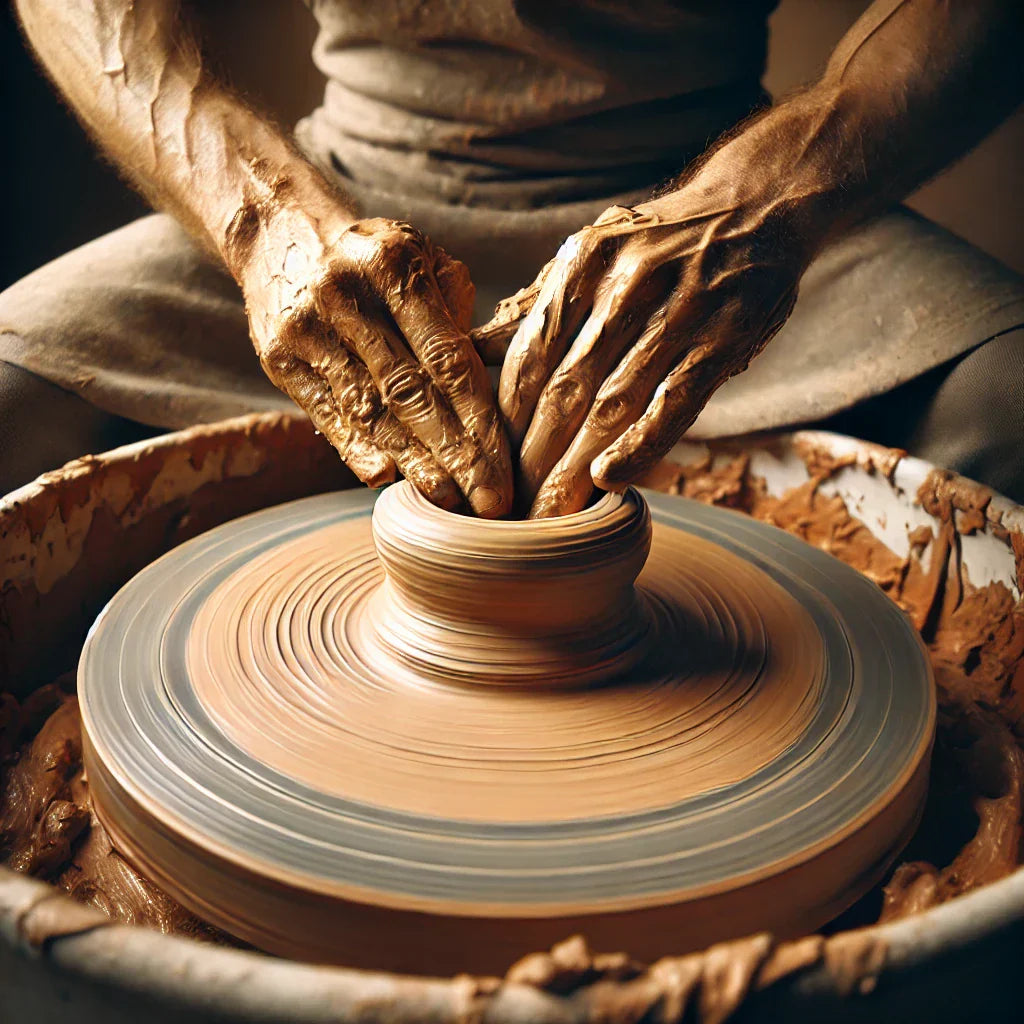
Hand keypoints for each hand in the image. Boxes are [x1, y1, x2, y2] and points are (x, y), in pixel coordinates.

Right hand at [233, 197, 511, 517]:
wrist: (280, 232)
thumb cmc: (376, 261)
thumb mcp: (423, 262)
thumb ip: (457, 320)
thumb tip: (489, 393)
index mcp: (395, 267)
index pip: (447, 358)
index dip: (479, 420)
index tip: (505, 468)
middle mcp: (347, 296)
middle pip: (411, 391)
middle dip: (456, 455)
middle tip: (488, 503)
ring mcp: (307, 328)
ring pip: (370, 409)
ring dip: (413, 462)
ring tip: (447, 500)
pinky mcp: (279, 357)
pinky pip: (326, 412)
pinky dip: (356, 449)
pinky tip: (384, 478)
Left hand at [482, 191, 804, 517]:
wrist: (756, 208)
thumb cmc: (660, 247)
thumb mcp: (593, 257)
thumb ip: (537, 308)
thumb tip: (470, 352)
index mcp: (582, 264)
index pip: (529, 358)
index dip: (503, 423)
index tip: (488, 469)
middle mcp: (625, 284)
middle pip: (564, 389)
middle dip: (531, 459)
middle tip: (509, 513)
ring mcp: (679, 311)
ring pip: (613, 403)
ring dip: (575, 467)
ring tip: (550, 518)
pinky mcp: (725, 338)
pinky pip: (675, 402)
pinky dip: (641, 445)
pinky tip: (609, 481)